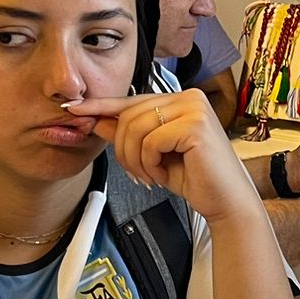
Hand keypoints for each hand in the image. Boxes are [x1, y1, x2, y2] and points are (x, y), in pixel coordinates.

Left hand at [66, 90, 258, 225]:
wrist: (225, 201)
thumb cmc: (195, 178)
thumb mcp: (152, 155)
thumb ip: (127, 135)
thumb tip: (95, 120)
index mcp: (180, 100)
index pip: (132, 100)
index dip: (101, 106)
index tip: (74, 109)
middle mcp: (189, 97)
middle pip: (129, 114)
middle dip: (122, 149)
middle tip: (137, 173)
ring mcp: (194, 108)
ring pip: (136, 128)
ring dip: (135, 160)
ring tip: (151, 175)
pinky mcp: (195, 124)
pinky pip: (150, 141)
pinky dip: (149, 163)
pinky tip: (163, 174)